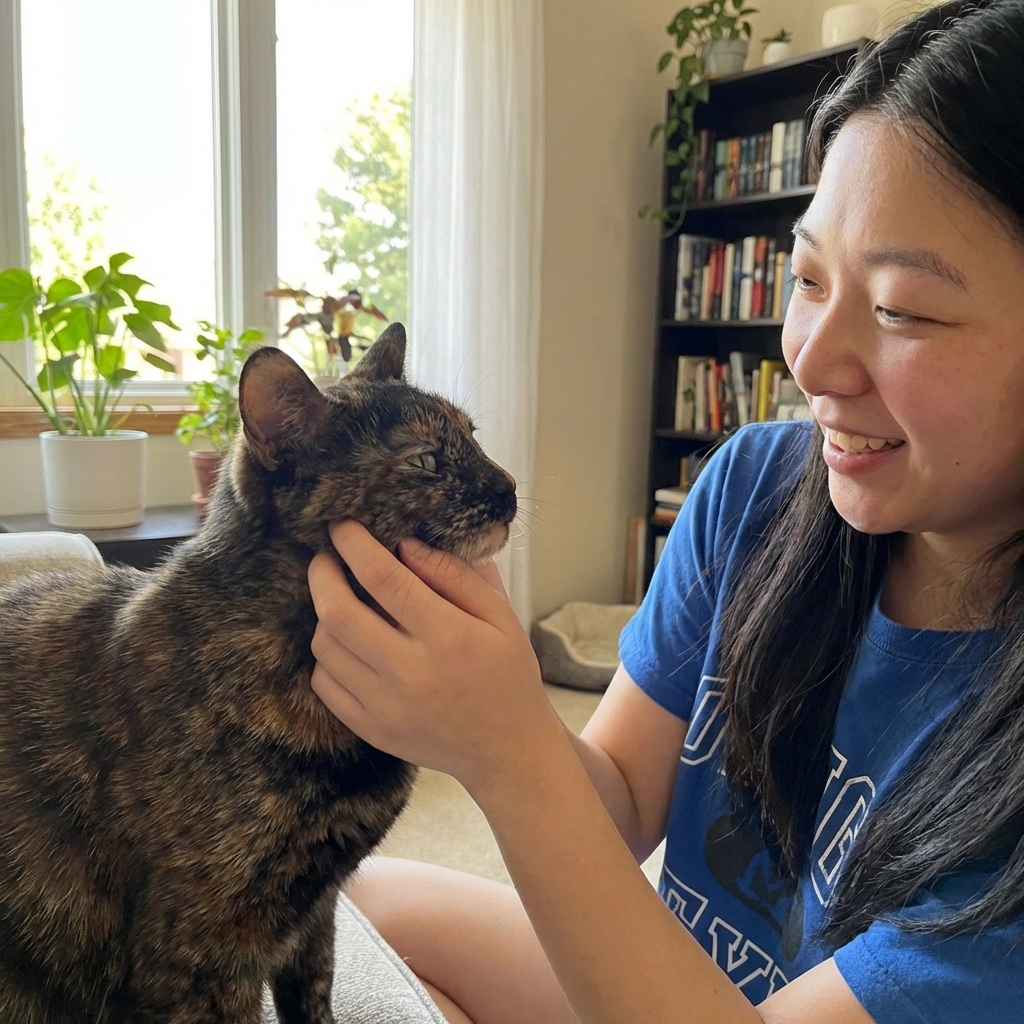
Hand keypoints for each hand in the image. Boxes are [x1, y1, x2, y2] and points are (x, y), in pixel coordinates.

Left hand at [307, 521, 562, 793]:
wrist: (508, 751)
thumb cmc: (508, 675)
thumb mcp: (501, 617)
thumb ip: (456, 576)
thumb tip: (406, 544)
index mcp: (447, 637)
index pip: (384, 579)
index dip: (355, 545)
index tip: (341, 525)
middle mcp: (411, 673)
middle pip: (339, 613)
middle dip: (322, 574)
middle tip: (325, 557)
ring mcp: (386, 707)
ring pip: (326, 648)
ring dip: (324, 614)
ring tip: (340, 598)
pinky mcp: (371, 730)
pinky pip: (325, 685)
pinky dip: (326, 656)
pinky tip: (345, 643)